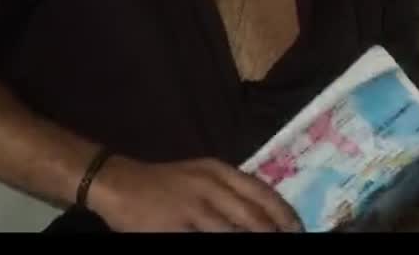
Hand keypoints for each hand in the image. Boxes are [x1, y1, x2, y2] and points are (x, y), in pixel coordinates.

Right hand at [88, 156, 301, 232]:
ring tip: (265, 248)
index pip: (262, 193)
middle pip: (253, 217)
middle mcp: (210, 186)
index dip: (284, 215)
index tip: (298, 229)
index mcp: (220, 171)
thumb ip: (232, 189)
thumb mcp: (203, 175)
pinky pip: (203, 241)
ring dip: (252, 240)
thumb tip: (266, 214)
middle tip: (289, 242)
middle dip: (273, 234)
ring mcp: (192, 208)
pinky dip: (222, 245)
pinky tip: (228, 248)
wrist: (120, 182)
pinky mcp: (173, 228)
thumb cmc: (166, 182)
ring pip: (233, 232)